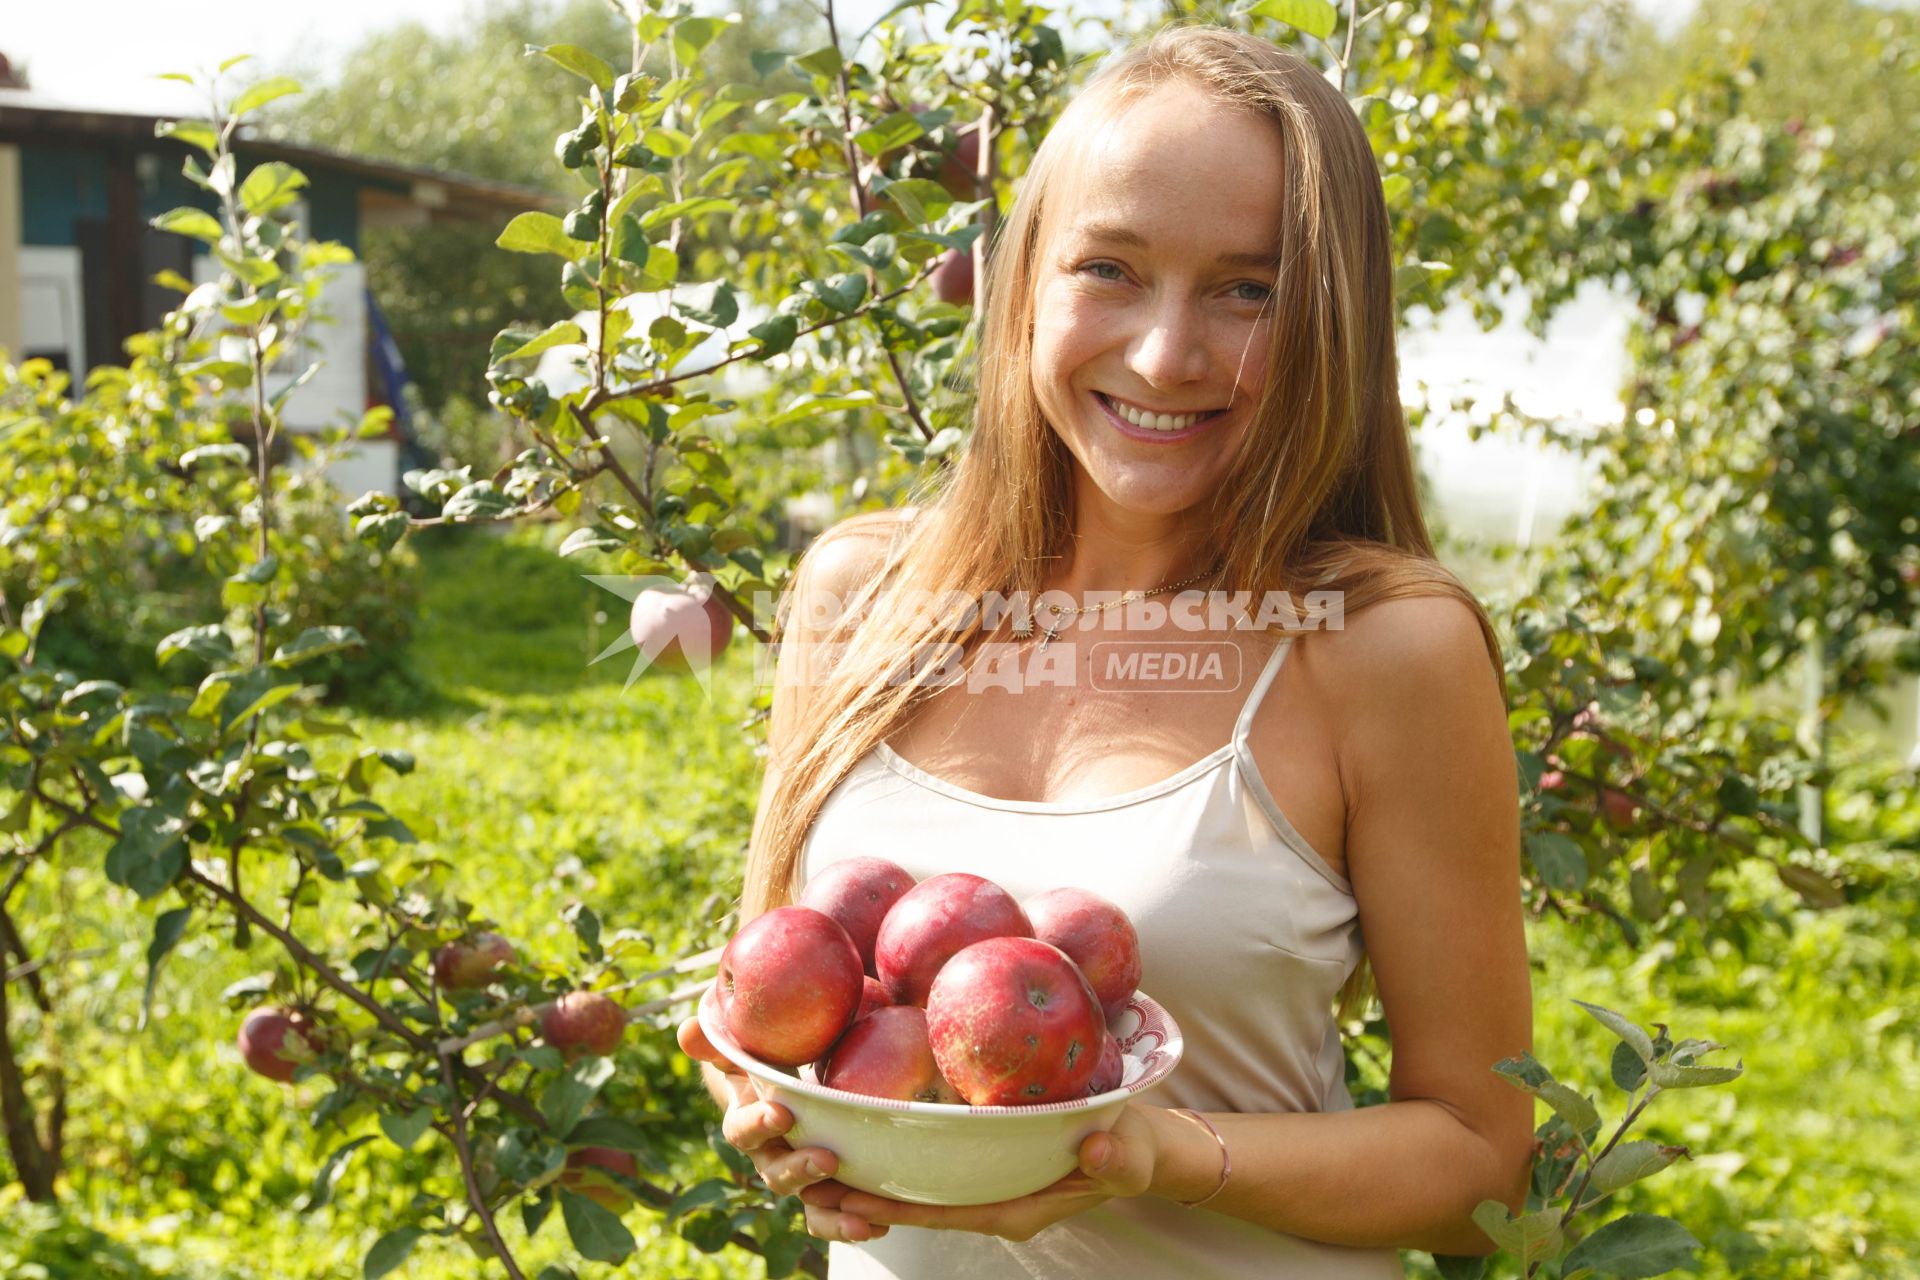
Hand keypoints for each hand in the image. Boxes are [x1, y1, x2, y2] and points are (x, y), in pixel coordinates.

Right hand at [675, 1017, 889, 1242]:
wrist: (782, 1083)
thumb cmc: (762, 1061)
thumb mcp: (741, 1048)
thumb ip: (718, 1041)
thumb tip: (689, 1031)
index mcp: (747, 1123)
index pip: (743, 1131)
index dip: (759, 1125)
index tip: (782, 1114)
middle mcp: (770, 1156)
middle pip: (778, 1175)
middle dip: (800, 1170)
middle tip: (827, 1159)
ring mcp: (799, 1175)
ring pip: (809, 1204)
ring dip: (831, 1216)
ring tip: (860, 1220)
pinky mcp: (825, 1189)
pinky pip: (833, 1215)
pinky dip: (851, 1225)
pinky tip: (877, 1228)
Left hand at [823, 1104, 1161, 1242]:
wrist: (1136, 1144)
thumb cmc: (1132, 1151)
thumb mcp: (1131, 1156)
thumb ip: (1115, 1160)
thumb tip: (1096, 1151)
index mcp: (1013, 1208)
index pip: (943, 1210)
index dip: (896, 1203)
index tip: (847, 1191)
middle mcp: (988, 1200)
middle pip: (917, 1203)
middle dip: (865, 1194)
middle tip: (808, 1177)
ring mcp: (983, 1182)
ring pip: (917, 1186)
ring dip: (872, 1175)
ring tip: (816, 1155)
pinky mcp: (981, 1159)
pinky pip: (931, 1165)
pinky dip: (898, 1153)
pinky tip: (864, 1127)